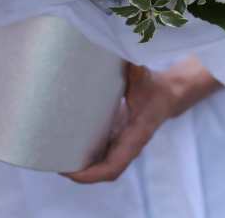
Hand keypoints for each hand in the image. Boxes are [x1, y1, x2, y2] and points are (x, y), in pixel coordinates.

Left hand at [63, 64, 178, 183]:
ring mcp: (125, 144)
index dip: (91, 174)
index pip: (113, 165)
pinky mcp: (121, 138)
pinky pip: (104, 155)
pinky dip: (88, 158)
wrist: (169, 93)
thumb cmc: (154, 85)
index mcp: (135, 134)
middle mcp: (130, 145)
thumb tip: (118, 50)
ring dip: (83, 168)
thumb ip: (132, 67)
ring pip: (104, 166)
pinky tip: (70, 148)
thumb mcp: (143, 75)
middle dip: (81, 174)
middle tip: (55, 163)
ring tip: (57, 157)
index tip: (69, 171)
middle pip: (105, 172)